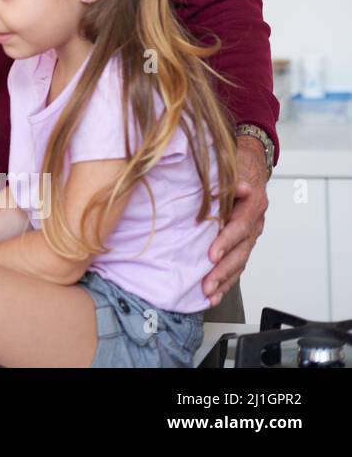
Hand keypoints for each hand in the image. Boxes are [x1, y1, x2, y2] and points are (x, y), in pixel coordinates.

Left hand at [202, 136, 268, 307]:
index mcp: (253, 205)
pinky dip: (226, 280)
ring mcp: (250, 235)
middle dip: (223, 270)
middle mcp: (255, 223)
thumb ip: (231, 180)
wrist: (250, 166)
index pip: (240, 227)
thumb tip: (238, 187)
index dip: (227, 241)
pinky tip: (214, 294)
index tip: (211, 254)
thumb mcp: (233, 167)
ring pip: (240, 262)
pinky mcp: (243, 243)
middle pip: (241, 251)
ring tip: (208, 295)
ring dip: (224, 280)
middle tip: (207, 284)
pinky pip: (237, 264)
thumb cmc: (238, 166)